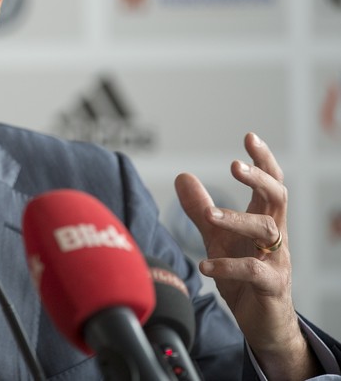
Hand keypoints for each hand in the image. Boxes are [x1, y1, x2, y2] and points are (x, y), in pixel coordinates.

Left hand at [175, 132, 317, 378]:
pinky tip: (204, 264)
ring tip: (209, 215)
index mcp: (264, 221)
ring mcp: (277, 262)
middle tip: (235, 166)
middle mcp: (275, 237)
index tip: (250, 136)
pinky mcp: (271, 288)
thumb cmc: (243, 276)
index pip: (271, 183)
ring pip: (267, 232)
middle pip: (278, 198)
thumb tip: (182, 175)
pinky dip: (228, 266)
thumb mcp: (218, 238)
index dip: (263, 160)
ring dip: (237, 219)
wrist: (263, 325)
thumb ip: (201, 209)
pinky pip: (254, 272)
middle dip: (260, 179)